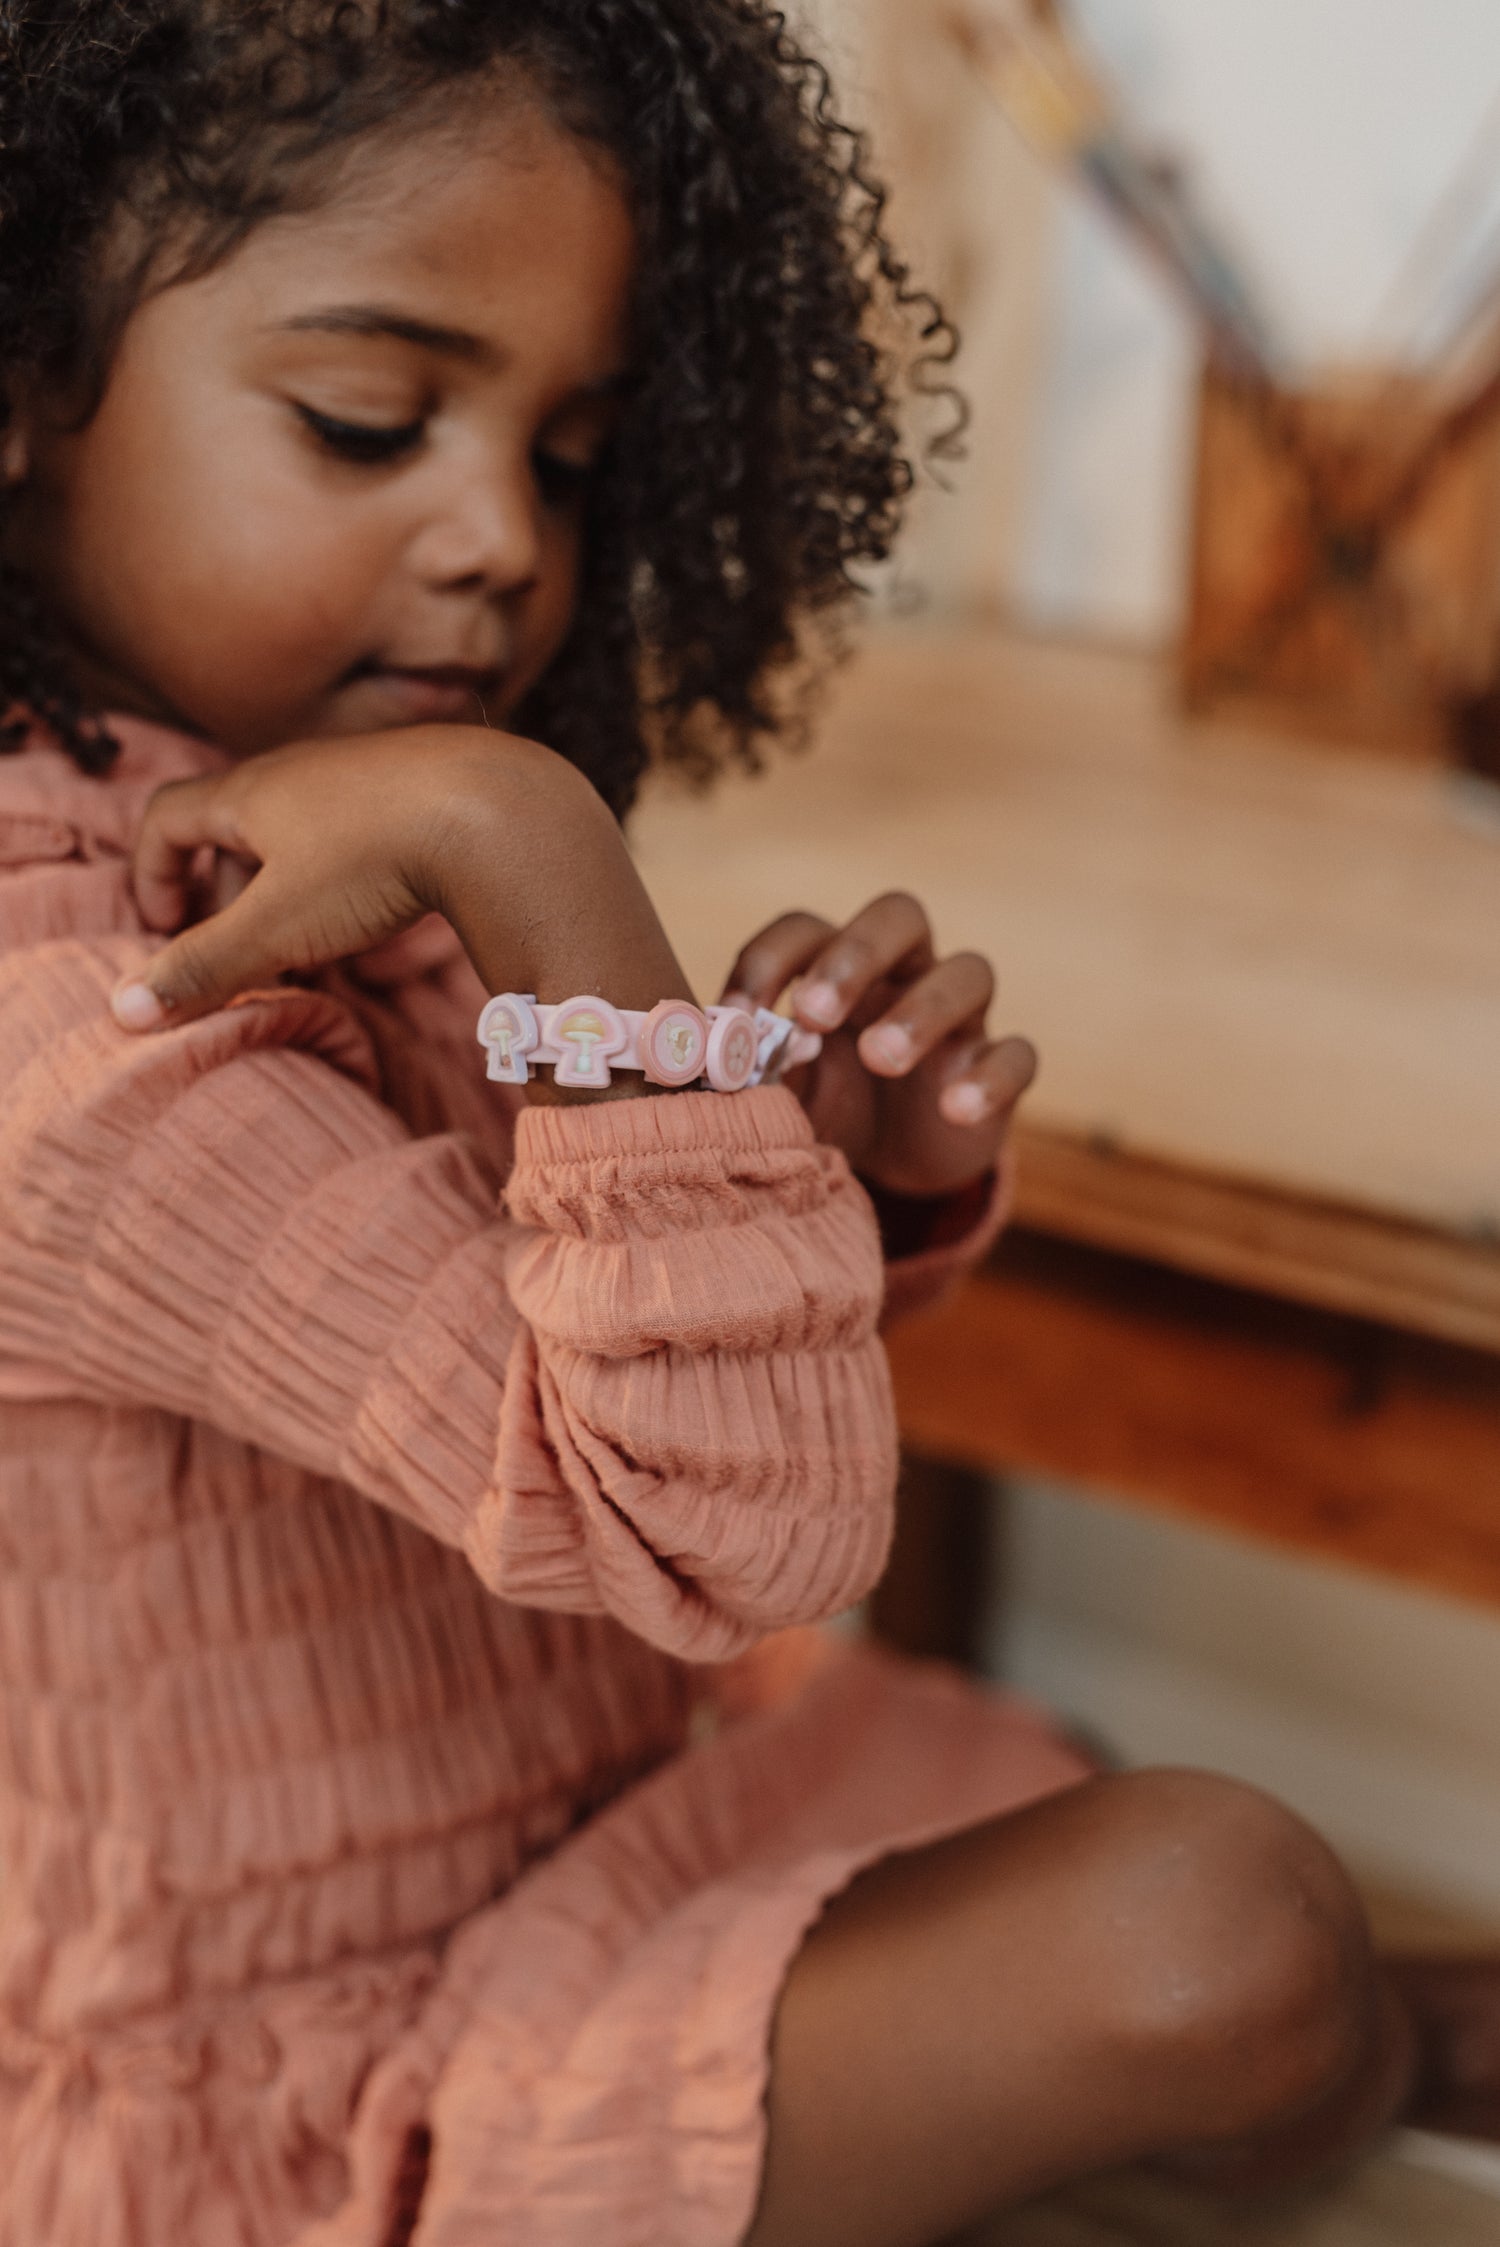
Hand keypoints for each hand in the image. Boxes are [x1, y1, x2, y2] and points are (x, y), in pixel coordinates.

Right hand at [110, 728, 691, 1096]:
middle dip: (225, 890)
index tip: (166, 929)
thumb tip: (121, 1012)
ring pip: (302, 830)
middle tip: (239, 951)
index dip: (153, 872)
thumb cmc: (374, 861)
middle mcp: (301, 769)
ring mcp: (365, 773)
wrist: (498, 808)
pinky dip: (346, 875)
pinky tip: (379, 915)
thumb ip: (204, 968)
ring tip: (308, 948)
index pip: (169, 815)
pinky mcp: (422, 786)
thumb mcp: (278, 926)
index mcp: (251, 790)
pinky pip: (361, 828)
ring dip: (289, 888)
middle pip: (235, 824)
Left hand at [721, 892, 1034, 1198]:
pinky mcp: (998, 1070)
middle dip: (856, 954)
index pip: (806, 928)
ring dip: (922, 1010)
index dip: (769, 961)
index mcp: (838, 969)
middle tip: (816, 1014)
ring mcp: (960, 1020)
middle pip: (899, 915)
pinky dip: (990, 1077)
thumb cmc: (830, 1107)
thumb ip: (752, 1072)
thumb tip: (701, 1064)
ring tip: (882, 1058)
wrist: (893, 1168)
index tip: (735, 1018)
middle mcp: (903, 975)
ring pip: (969, 973)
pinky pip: (1017, 1055)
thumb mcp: (783, 1093)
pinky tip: (954, 1110)